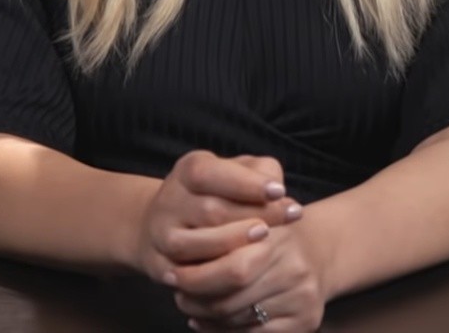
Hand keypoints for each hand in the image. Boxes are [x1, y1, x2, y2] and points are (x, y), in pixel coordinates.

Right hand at [134, 150, 304, 287]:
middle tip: (289, 217)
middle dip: (253, 215)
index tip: (280, 190)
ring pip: (197, 246)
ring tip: (267, 241)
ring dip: (235, 245)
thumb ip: (258, 173)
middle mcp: (170, 200)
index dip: (245, 183)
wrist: (165, 221)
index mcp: (187, 170)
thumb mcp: (234, 171)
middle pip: (210, 211)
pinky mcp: (159, 266)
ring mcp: (161, 235)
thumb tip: (278, 191)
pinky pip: (187, 279)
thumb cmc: (215, 193)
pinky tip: (244, 273)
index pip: (210, 174)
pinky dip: (216, 278)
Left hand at [170, 216, 329, 331]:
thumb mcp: (254, 211)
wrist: (321, 247)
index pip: (232, 267)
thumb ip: (226, 219)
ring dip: (205, 315)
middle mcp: (294, 268)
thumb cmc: (274, 228)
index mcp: (278, 236)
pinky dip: (222, 331)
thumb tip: (187, 244)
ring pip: (238, 318)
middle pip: (231, 298)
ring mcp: (302, 298)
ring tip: (187, 304)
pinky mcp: (307, 322)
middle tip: (177, 292)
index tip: (173, 273)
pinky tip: (205, 322)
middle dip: (196, 299)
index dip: (197, 275)